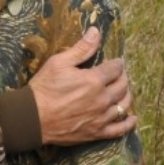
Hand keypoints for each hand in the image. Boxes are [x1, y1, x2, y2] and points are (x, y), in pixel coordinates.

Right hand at [29, 28, 135, 144]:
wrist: (32, 118)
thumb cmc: (44, 88)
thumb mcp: (59, 62)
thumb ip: (82, 48)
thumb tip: (96, 31)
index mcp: (94, 80)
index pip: (115, 68)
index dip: (117, 63)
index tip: (116, 62)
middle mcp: (102, 99)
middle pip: (122, 85)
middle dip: (123, 77)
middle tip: (119, 74)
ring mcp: (101, 117)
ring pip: (123, 105)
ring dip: (126, 96)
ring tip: (123, 91)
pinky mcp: (96, 133)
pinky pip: (118, 129)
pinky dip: (128, 124)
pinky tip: (132, 118)